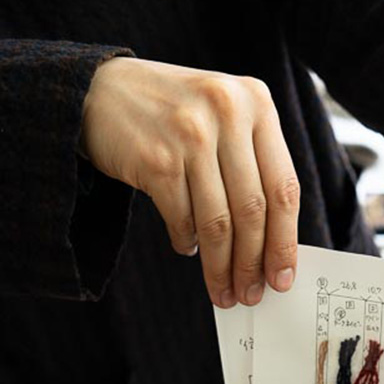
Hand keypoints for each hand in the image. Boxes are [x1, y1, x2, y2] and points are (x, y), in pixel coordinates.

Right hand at [81, 57, 299, 306]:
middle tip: (251, 294)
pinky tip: (187, 247)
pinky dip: (186, 241)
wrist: (98, 90)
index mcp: (256, 103)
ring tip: (223, 289)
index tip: (283, 277)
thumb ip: (254, 165)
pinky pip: (182, 218)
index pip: (284, 188)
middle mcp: (227, 112)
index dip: (285, 240)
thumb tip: (275, 246)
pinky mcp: (156, 158)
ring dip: (221, 265)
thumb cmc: (174, 115)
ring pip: (218, 222)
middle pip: (253, 210)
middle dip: (253, 263)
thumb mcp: (225, 118)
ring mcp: (190, 133)